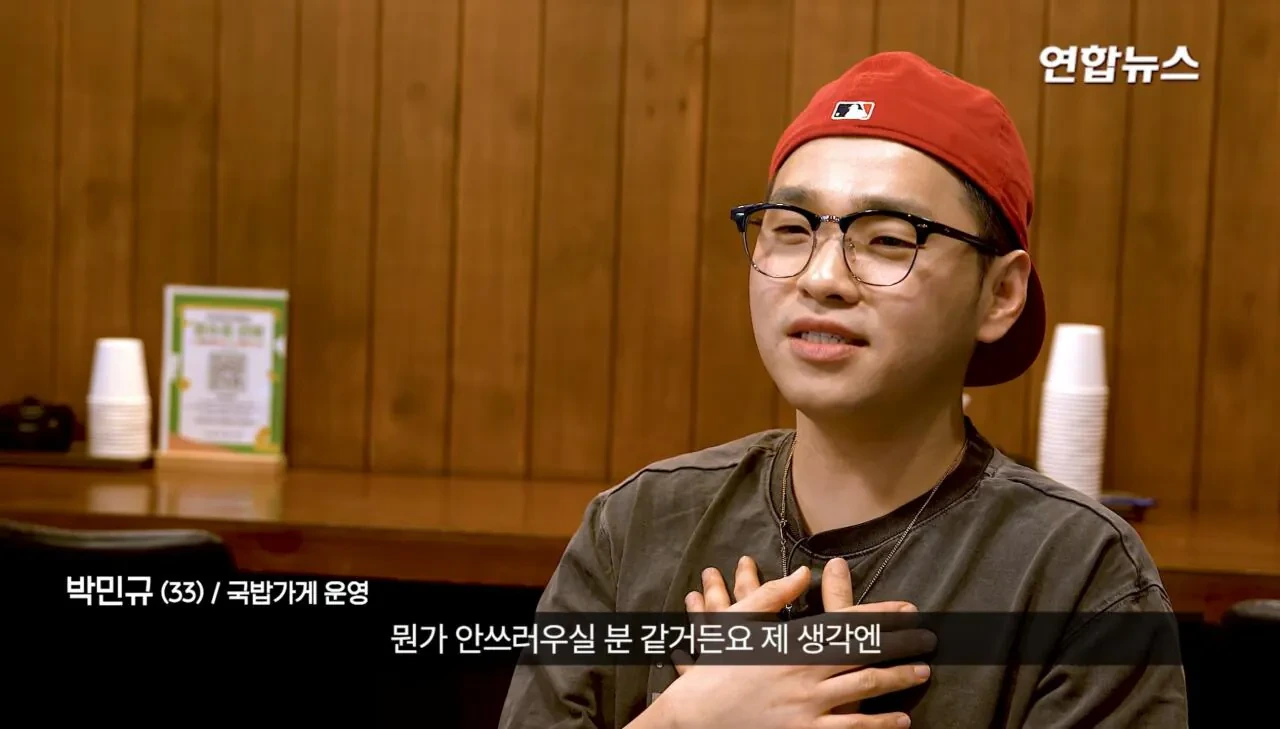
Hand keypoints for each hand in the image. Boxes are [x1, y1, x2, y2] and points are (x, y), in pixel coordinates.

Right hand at [647, 565, 928, 728]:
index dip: (881, 614)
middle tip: (928, 637)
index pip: (846, 622)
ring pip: (864, 688)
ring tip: (922, 671)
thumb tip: (804, 572)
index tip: (908, 609)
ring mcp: (806, 705)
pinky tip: (901, 720)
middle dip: (901, 643)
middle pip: (864, 652)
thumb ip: (772, 595)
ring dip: (897, 679)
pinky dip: (880, 724)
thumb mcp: (739, 625)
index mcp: (790, 641)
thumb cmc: (717, 669)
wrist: (696, 717)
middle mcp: (803, 671)